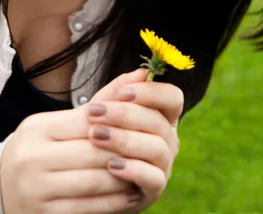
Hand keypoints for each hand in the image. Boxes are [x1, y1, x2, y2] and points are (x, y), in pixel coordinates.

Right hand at [0, 69, 147, 213]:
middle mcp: (32, 158)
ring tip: (145, 171)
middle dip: (126, 150)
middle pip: (93, 151)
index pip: (87, 121)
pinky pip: (88, 208)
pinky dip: (114, 201)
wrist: (0, 185)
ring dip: (124, 177)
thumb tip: (140, 73)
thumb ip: (103, 100)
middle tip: (152, 149)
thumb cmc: (41, 147)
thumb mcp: (61, 121)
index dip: (118, 121)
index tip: (145, 122)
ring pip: (94, 181)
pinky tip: (131, 194)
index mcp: (37, 129)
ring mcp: (36, 189)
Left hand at [87, 73, 183, 210]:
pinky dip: (133, 170)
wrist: (89, 176)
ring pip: (156, 148)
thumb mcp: (104, 111)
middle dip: (125, 115)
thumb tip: (141, 72)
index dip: (151, 93)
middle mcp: (170, 139)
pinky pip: (153, 178)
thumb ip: (118, 91)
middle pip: (159, 121)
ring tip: (95, 136)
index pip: (173, 97)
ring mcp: (165, 165)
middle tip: (94, 113)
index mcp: (163, 115)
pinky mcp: (155, 190)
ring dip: (124, 140)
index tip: (122, 93)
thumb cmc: (101, 137)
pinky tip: (111, 165)